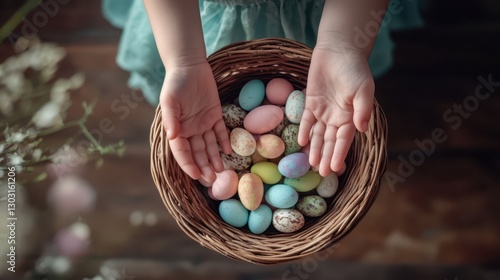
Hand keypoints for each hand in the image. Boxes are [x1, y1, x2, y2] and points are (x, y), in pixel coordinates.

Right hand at [160, 60, 231, 181]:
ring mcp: (203, 124)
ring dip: (214, 158)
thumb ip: (171, 118)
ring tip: (221, 171)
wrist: (189, 66)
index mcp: (177, 129)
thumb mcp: (170, 100)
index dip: (188, 164)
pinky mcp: (215, 115)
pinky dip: (224, 142)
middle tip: (212, 180)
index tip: (196, 175)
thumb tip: (172, 136)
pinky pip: (220, 132)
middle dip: (204, 167)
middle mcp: (190, 130)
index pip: (182, 152)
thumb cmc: (175, 83)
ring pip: (209, 146)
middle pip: (197, 153)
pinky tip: (228, 152)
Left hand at [298, 47, 374, 175]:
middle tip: (321, 173)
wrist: (339, 50)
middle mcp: (337, 117)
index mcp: (351, 116)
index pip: (344, 140)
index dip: (339, 154)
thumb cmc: (355, 69)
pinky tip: (301, 142)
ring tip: (311, 164)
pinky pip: (306, 120)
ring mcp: (323, 111)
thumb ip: (363, 109)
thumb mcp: (363, 88)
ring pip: (318, 134)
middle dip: (326, 157)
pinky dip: (304, 130)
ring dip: (315, 149)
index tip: (335, 169)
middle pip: (330, 141)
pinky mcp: (311, 102)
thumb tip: (362, 129)